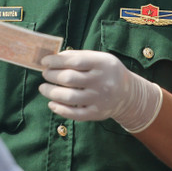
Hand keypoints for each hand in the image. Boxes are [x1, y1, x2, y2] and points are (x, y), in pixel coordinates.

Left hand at [39, 49, 162, 132]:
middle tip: (45, 74)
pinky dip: (60, 109)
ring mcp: (99, 99)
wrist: (128, 94)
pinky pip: (75, 114)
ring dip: (51, 92)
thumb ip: (78, 56)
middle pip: (69, 79)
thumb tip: (53, 58)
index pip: (75, 61)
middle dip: (51, 76)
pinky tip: (52, 103)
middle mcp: (102, 81)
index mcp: (102, 64)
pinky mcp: (97, 113)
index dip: (56, 61)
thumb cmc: (106, 72)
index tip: (44, 61)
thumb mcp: (98, 58)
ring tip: (43, 88)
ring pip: (69, 97)